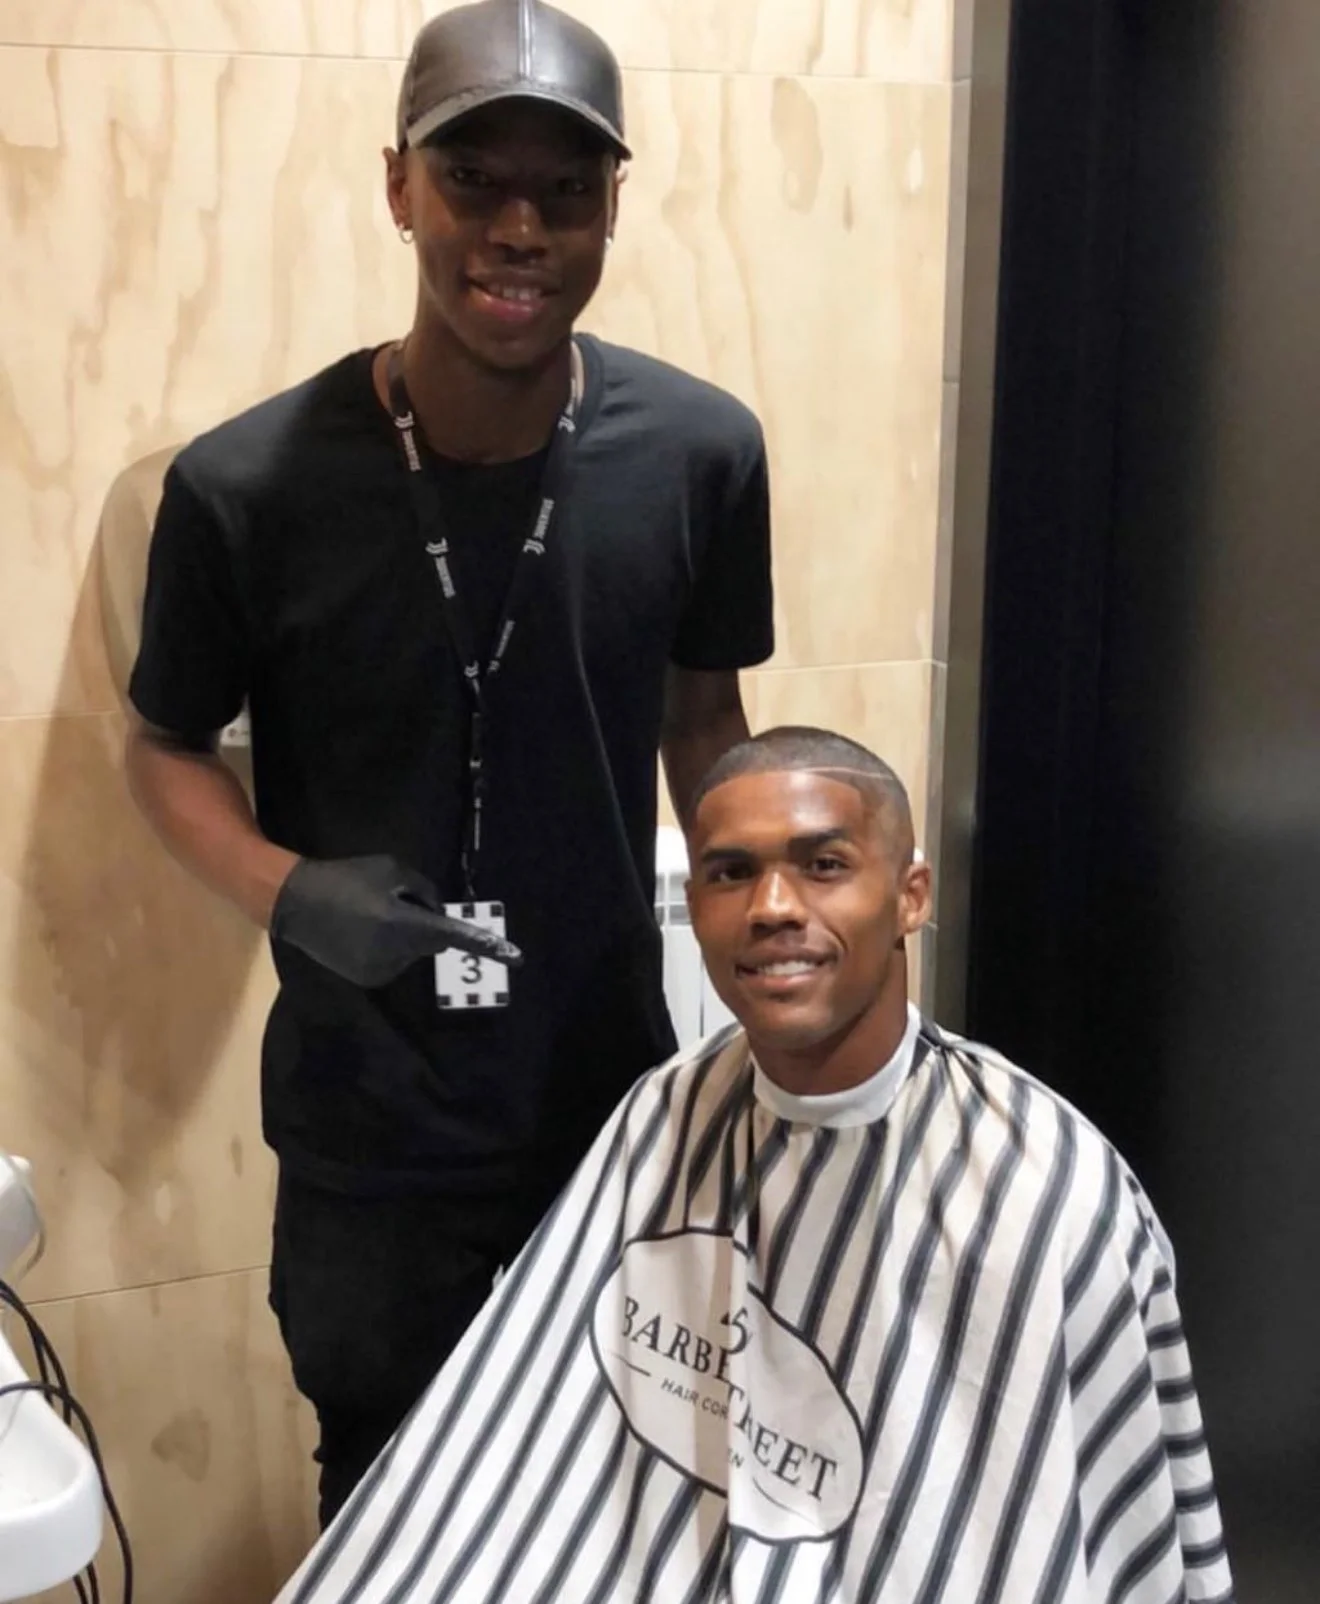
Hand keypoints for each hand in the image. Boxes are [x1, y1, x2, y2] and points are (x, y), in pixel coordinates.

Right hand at [270, 855, 521, 988]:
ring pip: (414, 954)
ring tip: (372, 916)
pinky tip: (363, 933)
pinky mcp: (368, 979)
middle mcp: (395, 953)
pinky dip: (391, 949)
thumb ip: (425, 891)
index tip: (515, 957)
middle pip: (433, 943)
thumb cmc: (347, 878)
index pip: (452, 935)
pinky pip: (396, 963)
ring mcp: (381, 970)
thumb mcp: (391, 870)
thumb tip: (439, 914)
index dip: (485, 946)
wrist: (295, 903)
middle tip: (398, 903)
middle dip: (426, 926)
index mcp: (401, 924)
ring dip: (407, 938)